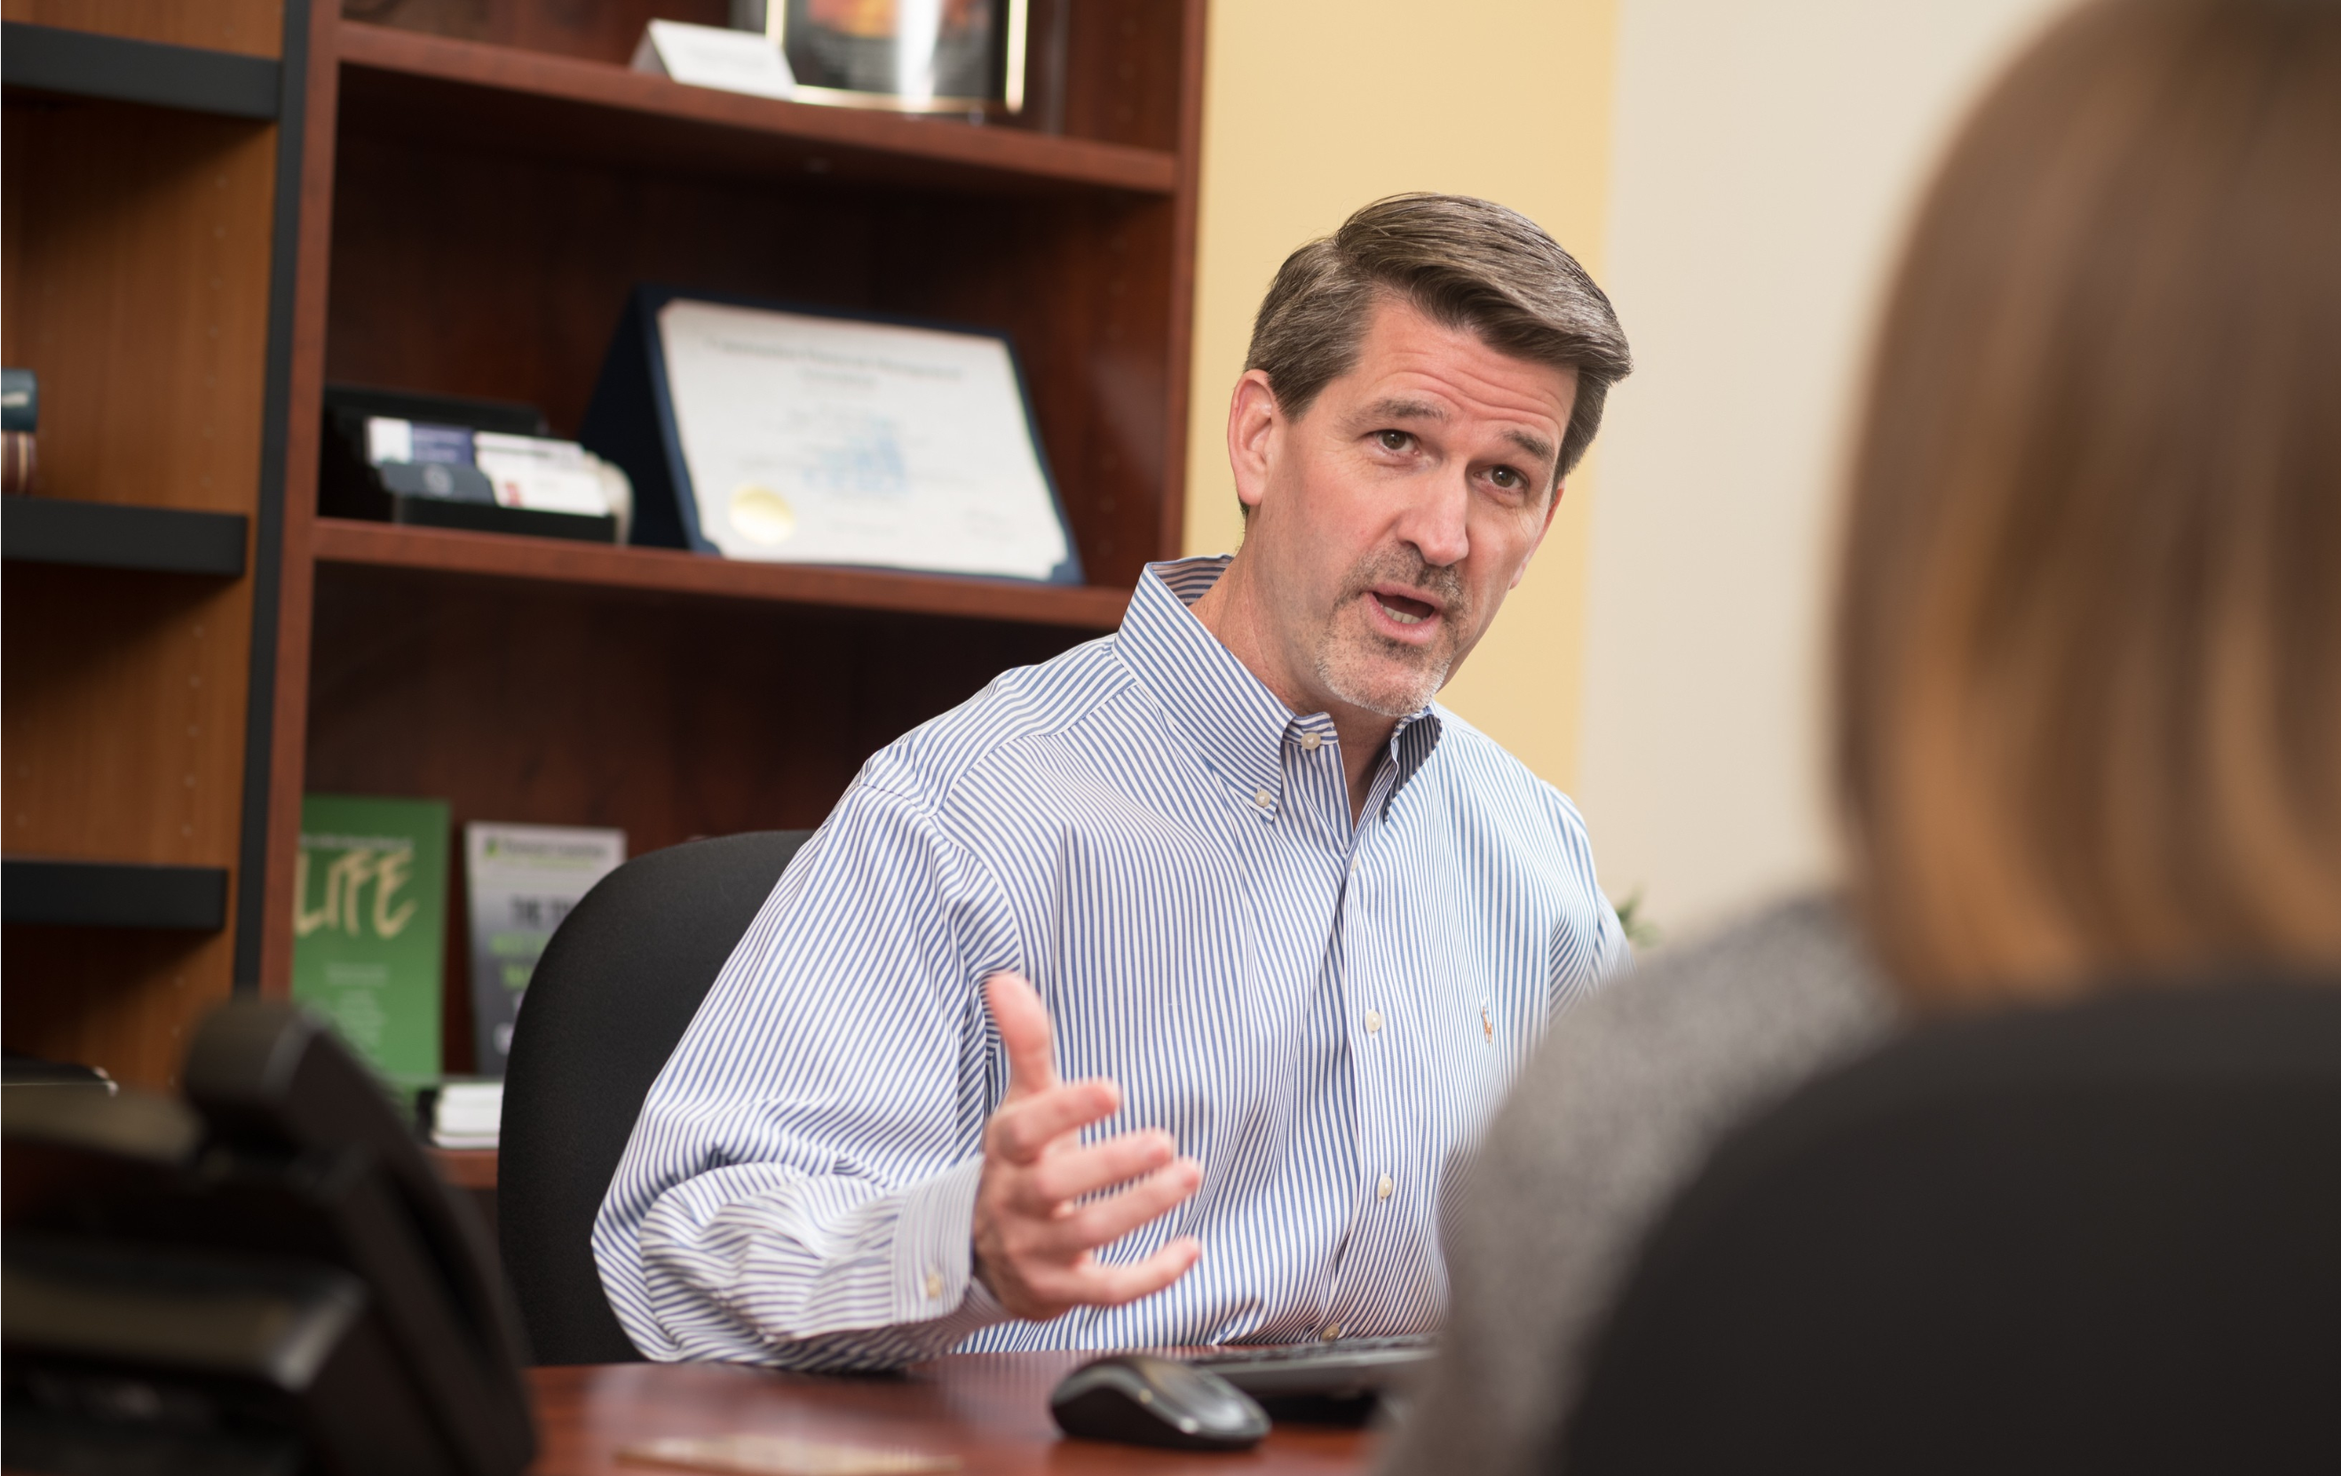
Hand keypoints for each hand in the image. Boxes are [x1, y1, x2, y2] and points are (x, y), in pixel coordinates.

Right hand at [972, 972, 1202, 1320]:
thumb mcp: (1022, 1105)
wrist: (982, 1251)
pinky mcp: (1058, 1292)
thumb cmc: (1021, 1162)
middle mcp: (1014, 1201)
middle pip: (1056, 1186)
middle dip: (1111, 1165)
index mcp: (1006, 1150)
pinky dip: (1150, 1275)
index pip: (1025, 1129)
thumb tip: (1004, 978)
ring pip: (1086, 1237)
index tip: (1112, 1089)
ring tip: (1189, 1173)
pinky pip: (1104, 1291)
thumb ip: (1025, 1045)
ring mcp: (1034, 1251)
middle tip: (1165, 1140)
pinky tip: (1191, 1248)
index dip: (1065, 1110)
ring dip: (1142, 1207)